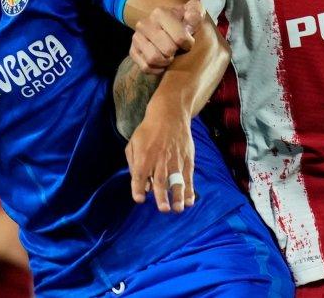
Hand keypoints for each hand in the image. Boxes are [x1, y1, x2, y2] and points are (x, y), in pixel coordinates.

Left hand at [125, 98, 195, 212]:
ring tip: (178, 208)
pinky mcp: (187, 158)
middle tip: (163, 209)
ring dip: (177, 195)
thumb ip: (133, 164)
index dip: (138, 188)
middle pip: (160, 180)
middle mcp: (159, 159)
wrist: (170, 114)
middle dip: (161, 196)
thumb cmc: (148, 130)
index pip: (139, 175)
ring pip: (176, 180)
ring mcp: (175, 159)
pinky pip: (188, 176)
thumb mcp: (133, 143)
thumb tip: (141, 184)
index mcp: (144, 156)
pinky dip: (189, 189)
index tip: (139, 199)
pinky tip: (189, 200)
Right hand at [129, 0, 203, 74]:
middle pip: (167, 50)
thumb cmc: (184, 20)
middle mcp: (144, 24)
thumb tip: (190, 17)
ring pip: (153, 59)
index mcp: (160, 13)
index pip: (180, 38)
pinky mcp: (133, 51)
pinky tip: (163, 62)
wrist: (168, 26)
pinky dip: (157, 69)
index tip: (189, 42)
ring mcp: (136, 38)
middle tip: (179, 50)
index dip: (188, 44)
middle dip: (176, 53)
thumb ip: (196, 13)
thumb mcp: (194, 12)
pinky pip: (145, 68)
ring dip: (166, 61)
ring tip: (171, 56)